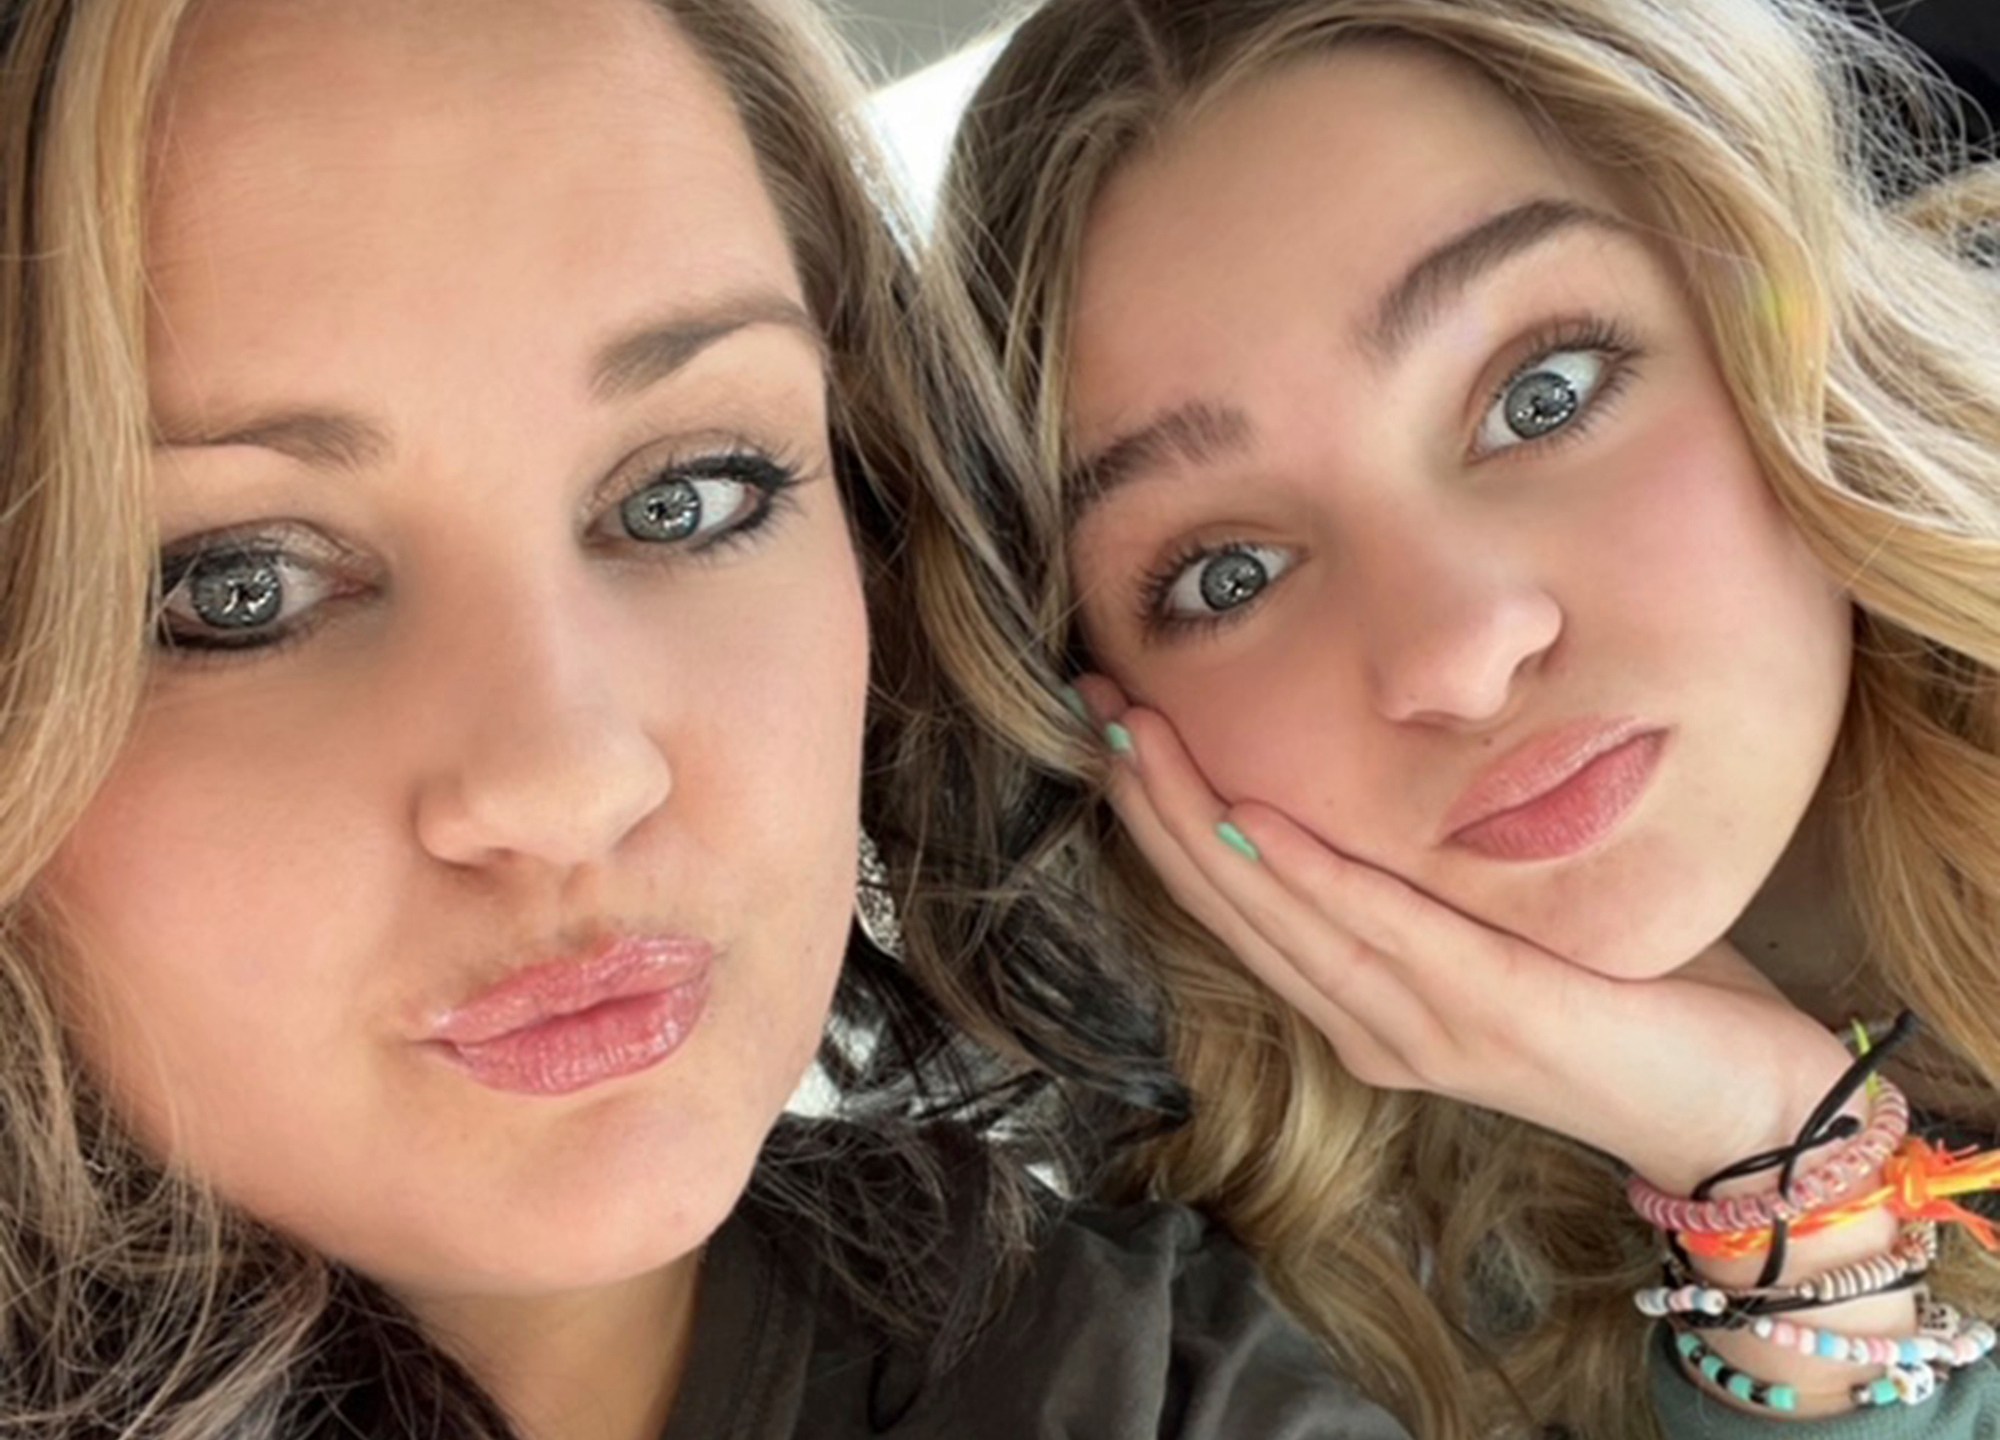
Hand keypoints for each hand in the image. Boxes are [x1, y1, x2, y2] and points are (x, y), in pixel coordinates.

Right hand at [1079, 676, 1853, 1192]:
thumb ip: (1439, 868)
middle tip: (1093, 712)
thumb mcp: (1513, 917)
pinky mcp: (1485, 1018)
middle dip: (1153, 804)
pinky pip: (1376, 934)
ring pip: (1276, 915)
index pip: (1236, 902)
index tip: (1115, 724)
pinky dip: (1304, 878)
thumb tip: (1387, 766)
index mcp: (1366, 1001)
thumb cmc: (1638, 999)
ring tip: (1139, 742)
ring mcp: (1419, 1029)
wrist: (1746, 1108)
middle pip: (1229, 905)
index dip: (1164, 816)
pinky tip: (1250, 821)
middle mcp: (1370, 1024)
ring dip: (1196, 825)